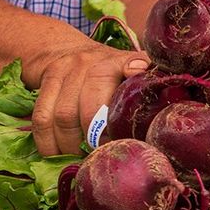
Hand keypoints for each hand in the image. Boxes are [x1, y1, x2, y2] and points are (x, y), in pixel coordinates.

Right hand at [30, 44, 149, 156]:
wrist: (67, 49)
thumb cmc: (110, 69)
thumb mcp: (134, 68)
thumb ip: (148, 79)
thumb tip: (168, 85)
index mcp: (119, 62)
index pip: (119, 91)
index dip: (118, 121)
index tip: (123, 143)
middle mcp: (91, 62)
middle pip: (89, 111)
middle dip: (95, 141)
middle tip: (101, 158)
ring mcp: (66, 70)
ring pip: (63, 117)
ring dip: (70, 146)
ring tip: (80, 160)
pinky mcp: (46, 81)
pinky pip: (41, 118)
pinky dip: (47, 143)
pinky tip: (57, 155)